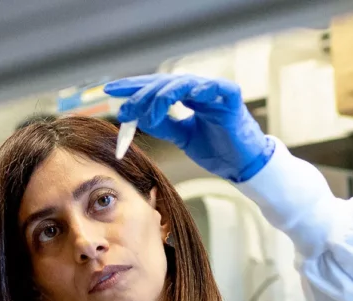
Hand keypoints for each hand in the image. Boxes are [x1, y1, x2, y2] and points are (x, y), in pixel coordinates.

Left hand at [104, 73, 274, 182]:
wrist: (242, 166)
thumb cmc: (217, 150)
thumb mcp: (182, 137)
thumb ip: (163, 125)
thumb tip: (137, 116)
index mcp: (187, 98)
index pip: (156, 86)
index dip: (134, 87)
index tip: (110, 90)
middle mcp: (200, 91)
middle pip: (165, 83)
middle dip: (142, 94)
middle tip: (126, 109)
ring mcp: (216, 94)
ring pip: (185, 83)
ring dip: (164, 96)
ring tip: (151, 112)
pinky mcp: (232, 100)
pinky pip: (218, 88)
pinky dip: (203, 89)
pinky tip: (189, 95)